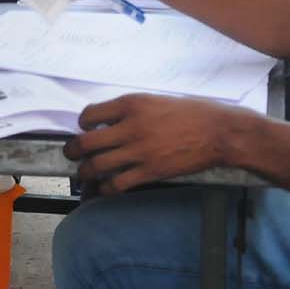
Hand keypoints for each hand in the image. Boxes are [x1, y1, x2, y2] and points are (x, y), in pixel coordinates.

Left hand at [63, 93, 251, 192]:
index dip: (83, 123)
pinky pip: (117, 184)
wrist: (218, 132)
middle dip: (73, 150)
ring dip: (85, 172)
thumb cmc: (191, 112)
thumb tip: (111, 122)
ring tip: (84, 174)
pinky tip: (105, 188)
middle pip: (86, 142)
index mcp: (131, 104)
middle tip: (71, 153)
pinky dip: (105, 188)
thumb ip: (132, 110)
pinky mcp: (149, 172)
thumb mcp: (156, 100)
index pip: (90, 114)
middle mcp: (129, 127)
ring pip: (97, 166)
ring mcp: (138, 151)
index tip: (85, 128)